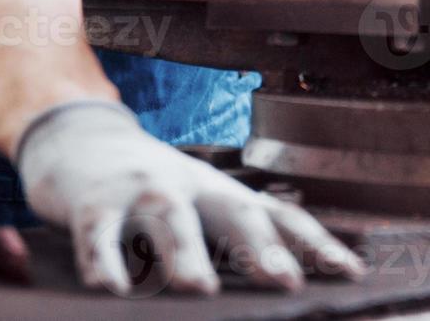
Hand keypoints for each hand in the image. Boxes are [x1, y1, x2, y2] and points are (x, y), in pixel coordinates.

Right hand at [16, 100, 364, 294]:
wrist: (78, 137)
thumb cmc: (150, 188)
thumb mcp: (199, 206)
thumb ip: (233, 241)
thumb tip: (288, 282)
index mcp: (222, 191)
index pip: (279, 216)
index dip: (316, 244)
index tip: (350, 274)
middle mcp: (190, 185)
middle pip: (234, 209)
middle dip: (262, 247)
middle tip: (287, 284)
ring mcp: (141, 189)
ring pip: (169, 217)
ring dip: (185, 253)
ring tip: (200, 291)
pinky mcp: (91, 202)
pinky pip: (98, 234)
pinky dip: (105, 262)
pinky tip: (114, 291)